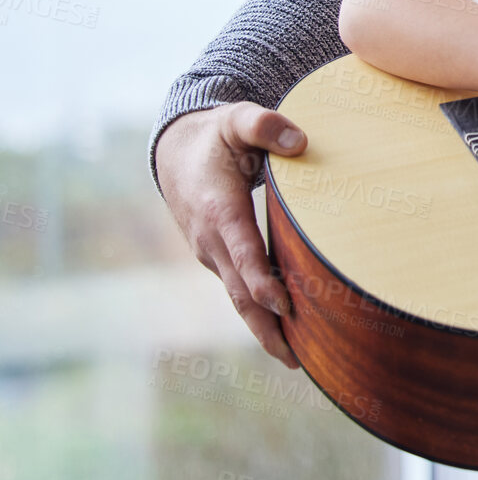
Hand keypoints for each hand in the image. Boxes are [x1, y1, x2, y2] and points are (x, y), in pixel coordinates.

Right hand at [156, 104, 306, 368]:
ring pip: (238, 297)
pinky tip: (284, 333)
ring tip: (296, 359)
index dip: (261, 279)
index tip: (284, 304)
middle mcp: (211, 239)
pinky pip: (239, 290)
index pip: (242, 250)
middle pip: (239, 290)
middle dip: (266, 325)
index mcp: (218, 209)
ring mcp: (212, 253)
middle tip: (297, 357)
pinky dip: (259, 313)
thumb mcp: (238, 120)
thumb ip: (266, 126)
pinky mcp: (219, 258)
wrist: (176, 152)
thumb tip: (299, 142)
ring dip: (263, 328)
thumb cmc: (217, 135)